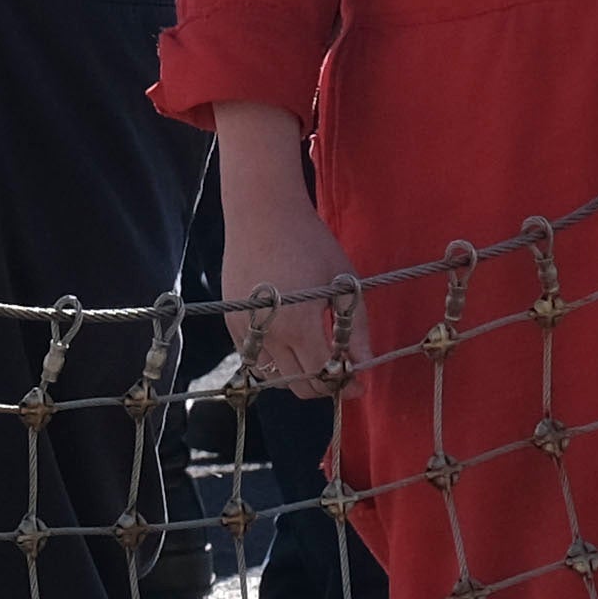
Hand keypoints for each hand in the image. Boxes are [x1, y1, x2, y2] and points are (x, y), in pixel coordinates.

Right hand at [224, 168, 360, 397]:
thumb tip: (365, 366)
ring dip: (297, 375)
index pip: (322, 375)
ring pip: (274, 378)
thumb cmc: (310, 242)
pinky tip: (290, 342)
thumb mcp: (344, 283)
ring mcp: (245, 329)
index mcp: (299, 324)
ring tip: (314, 354)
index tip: (359, 382)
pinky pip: (254, 359)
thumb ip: (356, 329)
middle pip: (298, 385)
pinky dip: (275, 362)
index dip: (344, 383)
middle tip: (339, 370)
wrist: (263, 213)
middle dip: (323, 384)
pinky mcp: (232, 322)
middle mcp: (269, 333)